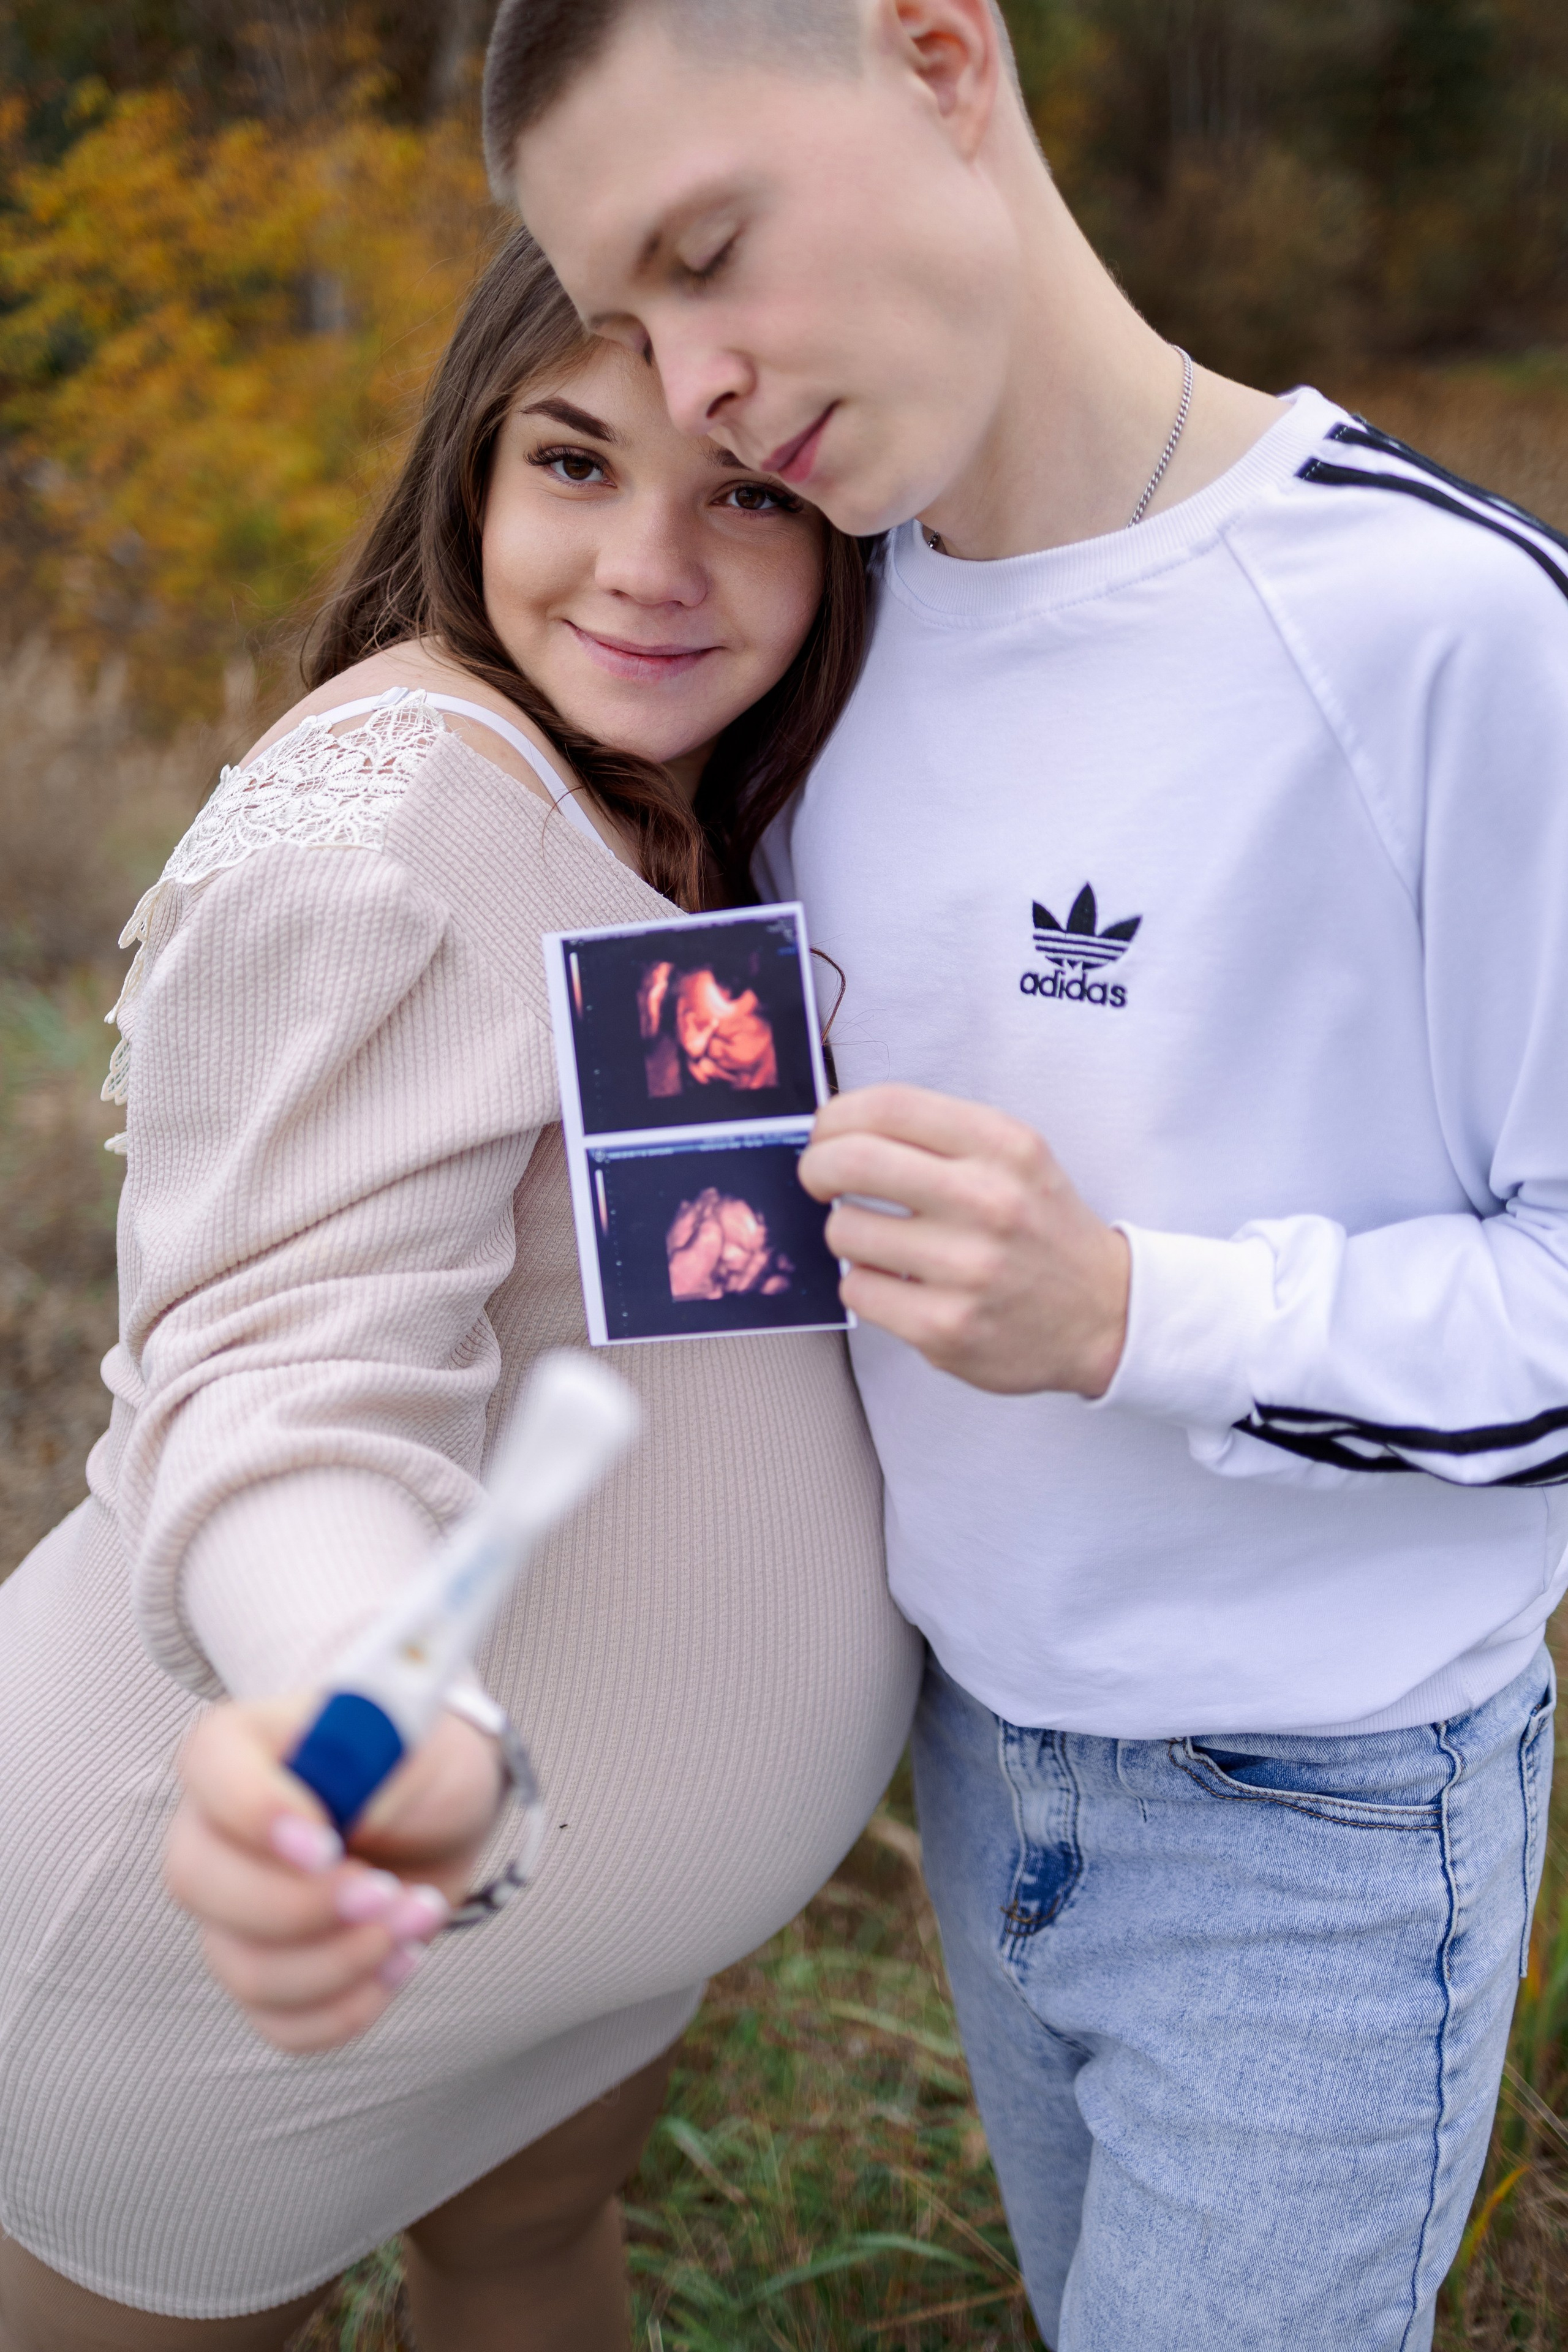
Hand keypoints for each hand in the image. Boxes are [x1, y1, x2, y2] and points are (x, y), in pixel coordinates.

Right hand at [164, 1696, 505, 2051]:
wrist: (443, 1817)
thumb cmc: (419, 1764)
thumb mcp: (410, 1741)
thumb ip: (364, 1768)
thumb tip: (323, 1838)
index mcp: (240, 1747)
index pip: (209, 1766)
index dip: (256, 1813)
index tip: (328, 1845)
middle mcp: (213, 1831)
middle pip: (198, 1884)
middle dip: (302, 1907)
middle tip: (386, 1892)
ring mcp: (230, 1911)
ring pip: (245, 1969)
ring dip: (344, 1961)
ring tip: (418, 1915)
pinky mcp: (267, 1971)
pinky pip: (279, 2022)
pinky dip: (348, 2007)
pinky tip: (402, 1961)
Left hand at [798, 1083, 1129, 1396]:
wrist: (1105, 1315)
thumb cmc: (1040, 1229)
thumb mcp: (1015, 1158)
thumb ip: (939, 1136)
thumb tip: (838, 1129)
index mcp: (1004, 1147)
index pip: (889, 1105)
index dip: (837, 1116)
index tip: (826, 1133)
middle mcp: (989, 1201)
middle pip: (852, 1161)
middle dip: (815, 1167)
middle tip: (817, 1180)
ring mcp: (967, 1269)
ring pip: (845, 1229)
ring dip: (845, 1232)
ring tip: (878, 1240)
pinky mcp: (946, 1328)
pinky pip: (857, 1288)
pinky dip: (863, 1283)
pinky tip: (897, 1284)